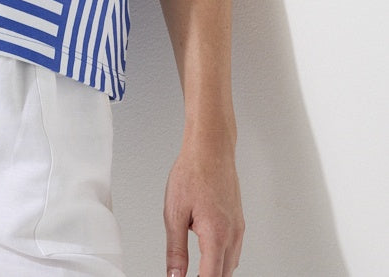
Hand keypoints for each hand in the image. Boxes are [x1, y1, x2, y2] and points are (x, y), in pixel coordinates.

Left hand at [163, 138, 243, 276]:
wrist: (211, 148)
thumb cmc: (193, 172)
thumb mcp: (174, 212)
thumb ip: (175, 249)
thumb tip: (175, 275)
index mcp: (216, 235)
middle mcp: (232, 235)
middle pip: (223, 275)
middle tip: (187, 274)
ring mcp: (238, 229)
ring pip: (230, 266)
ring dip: (215, 271)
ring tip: (195, 267)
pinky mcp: (239, 223)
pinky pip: (233, 252)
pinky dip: (221, 259)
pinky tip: (207, 254)